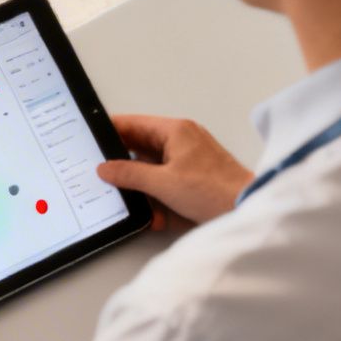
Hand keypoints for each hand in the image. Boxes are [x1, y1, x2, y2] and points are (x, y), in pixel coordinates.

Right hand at [95, 114, 252, 230]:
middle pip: (141, 149)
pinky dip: (159, 199)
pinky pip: (167, 184)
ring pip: (153, 170)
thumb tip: (106, 168)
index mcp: (175, 131)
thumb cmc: (216, 190)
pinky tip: (158, 216)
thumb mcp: (163, 183)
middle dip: (126, 169)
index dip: (110, 131)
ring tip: (139, 205)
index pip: (132, 124)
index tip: (92, 141)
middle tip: (109, 179)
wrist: (248, 210)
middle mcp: (182, 141)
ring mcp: (189, 160)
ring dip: (144, 190)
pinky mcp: (194, 179)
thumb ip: (130, 175)